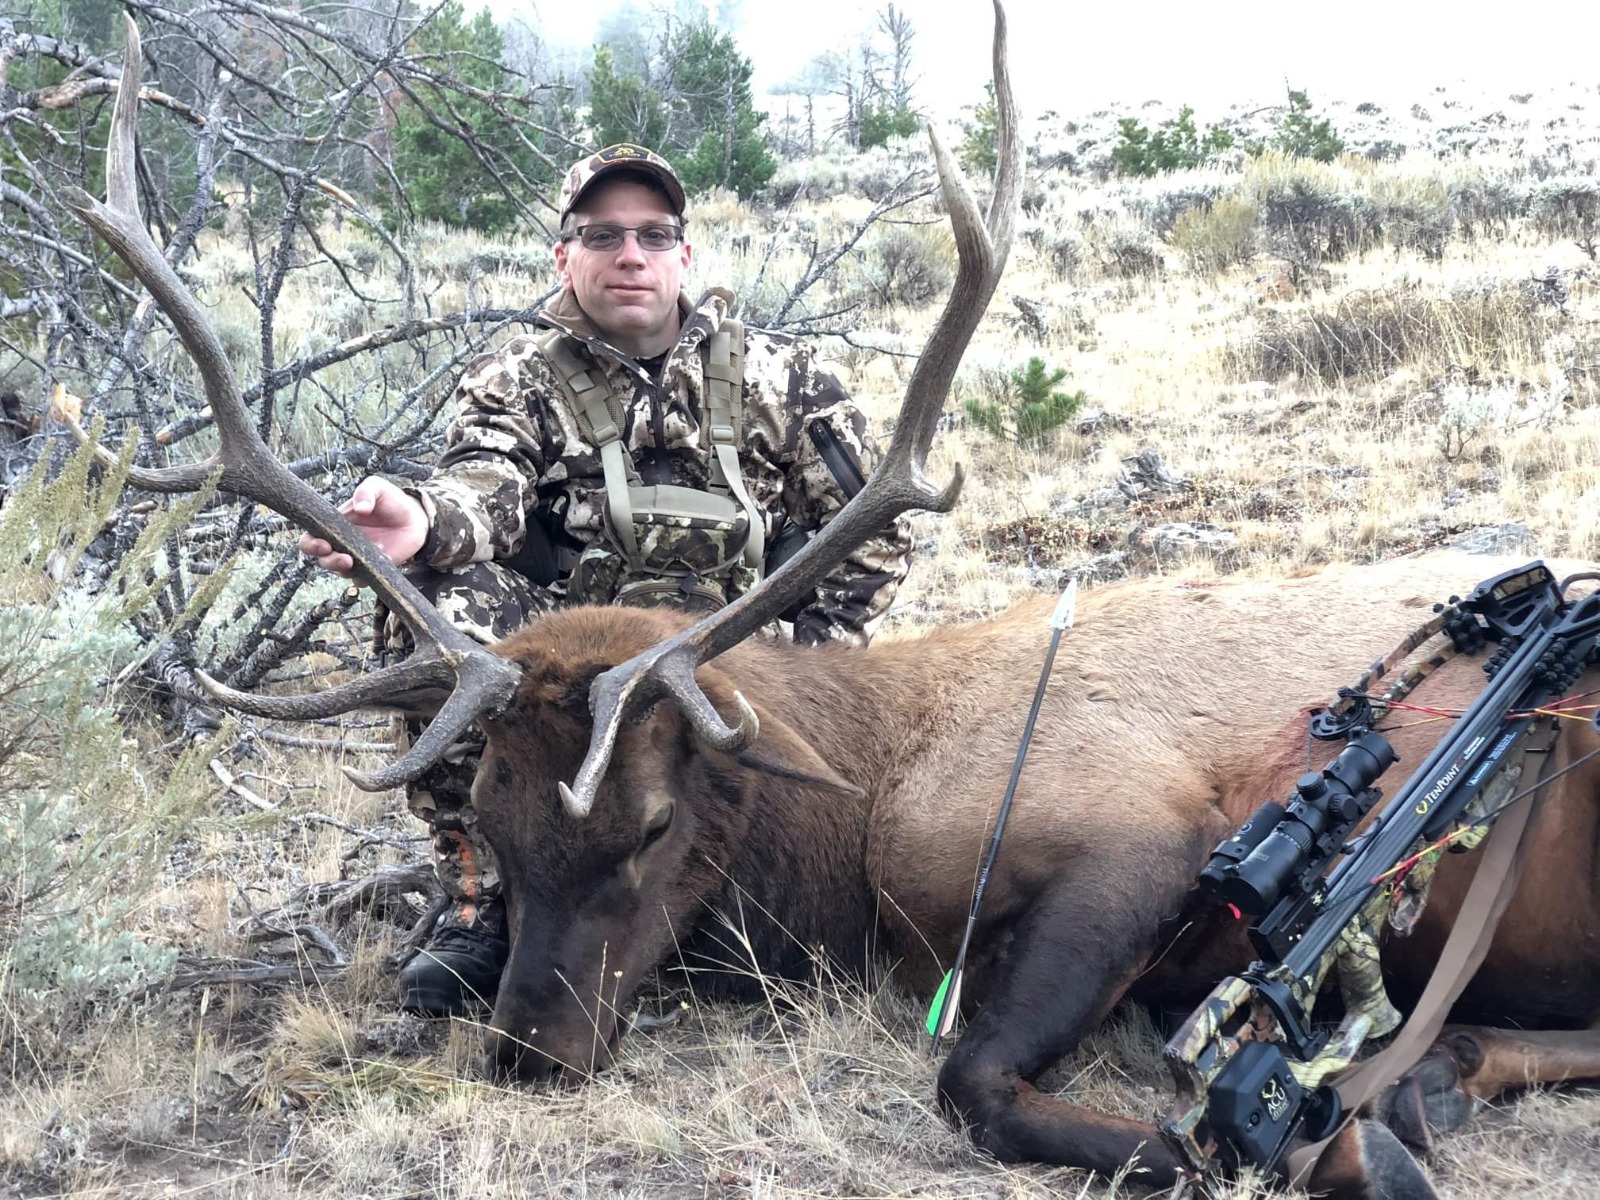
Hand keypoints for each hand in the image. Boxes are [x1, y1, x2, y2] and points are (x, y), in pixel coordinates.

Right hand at [299, 476, 427, 579]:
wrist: (415, 518)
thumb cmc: (390, 501)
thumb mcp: (377, 488)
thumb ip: (366, 492)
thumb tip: (361, 508)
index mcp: (334, 526)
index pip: (310, 539)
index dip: (310, 545)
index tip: (323, 544)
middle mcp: (341, 544)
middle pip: (323, 561)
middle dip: (330, 562)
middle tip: (345, 558)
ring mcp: (357, 558)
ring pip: (341, 573)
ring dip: (347, 570)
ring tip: (360, 560)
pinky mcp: (373, 568)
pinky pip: (363, 580)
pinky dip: (367, 576)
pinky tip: (378, 564)